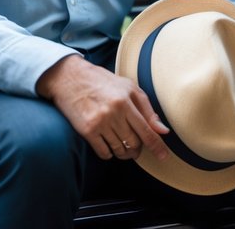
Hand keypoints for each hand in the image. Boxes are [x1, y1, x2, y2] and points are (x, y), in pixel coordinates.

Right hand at [36, 55, 170, 160]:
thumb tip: (163, 131)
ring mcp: (100, 122)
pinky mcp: (86, 130)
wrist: (70, 78)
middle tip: (136, 148)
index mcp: (126, 100)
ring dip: (124, 153)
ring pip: (119, 149)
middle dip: (138, 149)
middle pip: (134, 142)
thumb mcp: (129, 88)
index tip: (164, 156)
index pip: (147, 129)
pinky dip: (109, 153)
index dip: (157, 145)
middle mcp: (114, 112)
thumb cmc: (103, 82)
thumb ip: (147, 109)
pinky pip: (104, 152)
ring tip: (124, 148)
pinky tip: (109, 146)